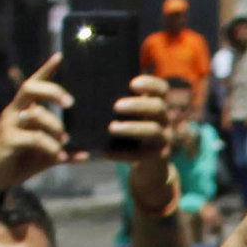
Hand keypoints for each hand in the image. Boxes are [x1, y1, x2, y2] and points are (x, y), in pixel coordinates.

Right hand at [0, 61, 72, 200]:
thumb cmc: (18, 161)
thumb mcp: (44, 156)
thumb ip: (63, 152)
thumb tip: (88, 154)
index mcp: (23, 110)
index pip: (33, 84)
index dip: (45, 70)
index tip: (60, 57)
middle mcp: (14, 112)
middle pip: (30, 89)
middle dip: (52, 91)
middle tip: (70, 103)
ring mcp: (9, 124)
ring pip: (36, 115)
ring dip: (55, 127)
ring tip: (65, 141)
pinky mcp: (7, 139)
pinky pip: (35, 138)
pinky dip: (51, 147)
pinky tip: (60, 156)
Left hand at [111, 75, 176, 205]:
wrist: (146, 163)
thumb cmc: (128, 129)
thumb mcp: (128, 113)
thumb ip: (116, 100)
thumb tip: (82, 87)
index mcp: (156, 104)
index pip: (161, 89)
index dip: (150, 84)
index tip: (132, 84)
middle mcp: (164, 119)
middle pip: (158, 107)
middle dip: (137, 105)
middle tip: (116, 106)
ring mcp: (163, 138)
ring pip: (153, 130)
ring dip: (131, 128)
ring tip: (111, 128)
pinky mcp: (156, 157)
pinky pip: (141, 155)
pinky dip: (121, 154)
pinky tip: (104, 152)